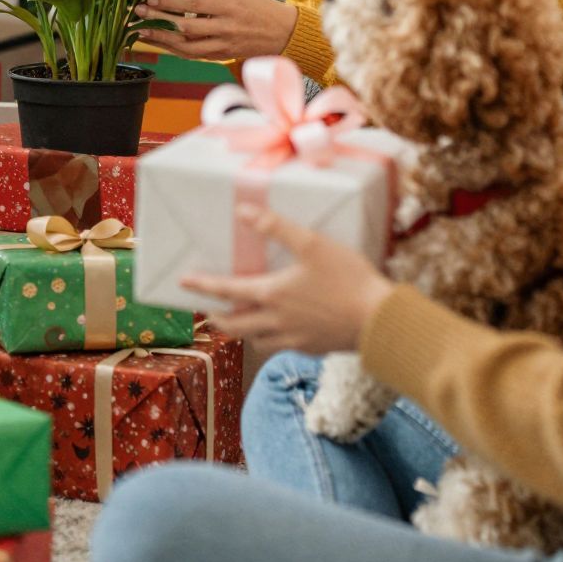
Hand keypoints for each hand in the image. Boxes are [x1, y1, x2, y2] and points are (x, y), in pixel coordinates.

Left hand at [133, 0, 295, 60]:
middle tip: (139, 10)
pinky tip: (157, 42)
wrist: (283, 31)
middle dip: (162, 15)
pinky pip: (193, 53)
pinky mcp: (223, 54)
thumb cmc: (253, 5)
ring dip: (162, 36)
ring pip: (188, 41)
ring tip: (140, 30)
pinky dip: (173, 48)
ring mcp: (225, 39)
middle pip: (189, 20)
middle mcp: (227, 19)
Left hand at [183, 204, 394, 357]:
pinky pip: (281, 348)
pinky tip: (279, 330)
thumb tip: (243, 212)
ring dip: (243, 330)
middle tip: (208, 311)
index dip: (203, 286)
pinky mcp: (312, 349)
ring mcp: (294, 339)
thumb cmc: (347, 279)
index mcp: (271, 295)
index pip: (226, 291)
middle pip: (234, 325)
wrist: (379, 321)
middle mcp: (276, 322)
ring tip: (241, 320)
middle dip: (217, 318)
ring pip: (256, 340)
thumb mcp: (312, 244)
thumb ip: (276, 227)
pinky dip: (271, 339)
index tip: (183, 283)